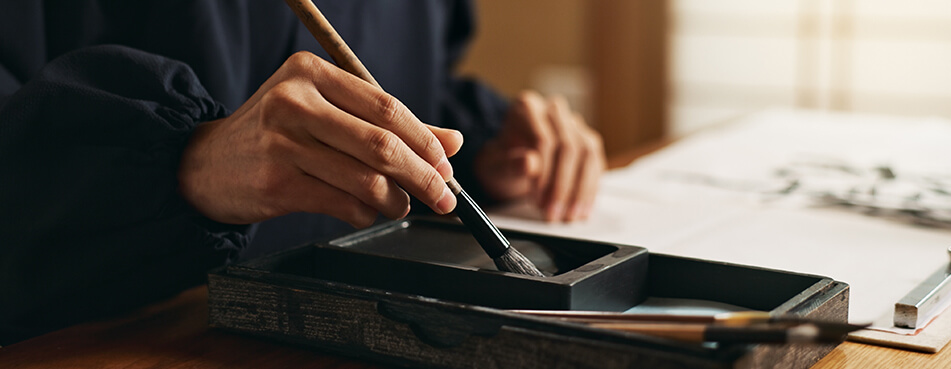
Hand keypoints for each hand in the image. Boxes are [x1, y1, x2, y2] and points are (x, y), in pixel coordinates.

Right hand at [178, 52, 461, 227]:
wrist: (205, 164)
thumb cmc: (276, 134)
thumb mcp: (327, 113)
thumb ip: (388, 124)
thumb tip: (452, 141)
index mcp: (311, 73)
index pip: (387, 107)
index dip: (425, 140)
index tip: (446, 163)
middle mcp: (294, 101)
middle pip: (382, 144)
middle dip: (423, 176)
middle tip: (443, 195)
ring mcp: (282, 143)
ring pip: (366, 179)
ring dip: (396, 200)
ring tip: (402, 205)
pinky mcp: (277, 184)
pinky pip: (343, 204)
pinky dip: (366, 214)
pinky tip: (367, 212)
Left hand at [475, 91, 604, 221]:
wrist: (507, 164)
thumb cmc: (500, 161)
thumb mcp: (494, 165)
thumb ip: (509, 164)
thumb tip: (529, 164)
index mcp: (527, 108)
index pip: (544, 139)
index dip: (544, 173)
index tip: (538, 199)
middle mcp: (553, 111)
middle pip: (569, 146)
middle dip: (562, 186)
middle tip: (552, 212)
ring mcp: (573, 125)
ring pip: (587, 154)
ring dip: (580, 189)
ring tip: (567, 215)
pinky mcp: (587, 142)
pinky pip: (596, 164)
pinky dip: (589, 190)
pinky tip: (581, 209)